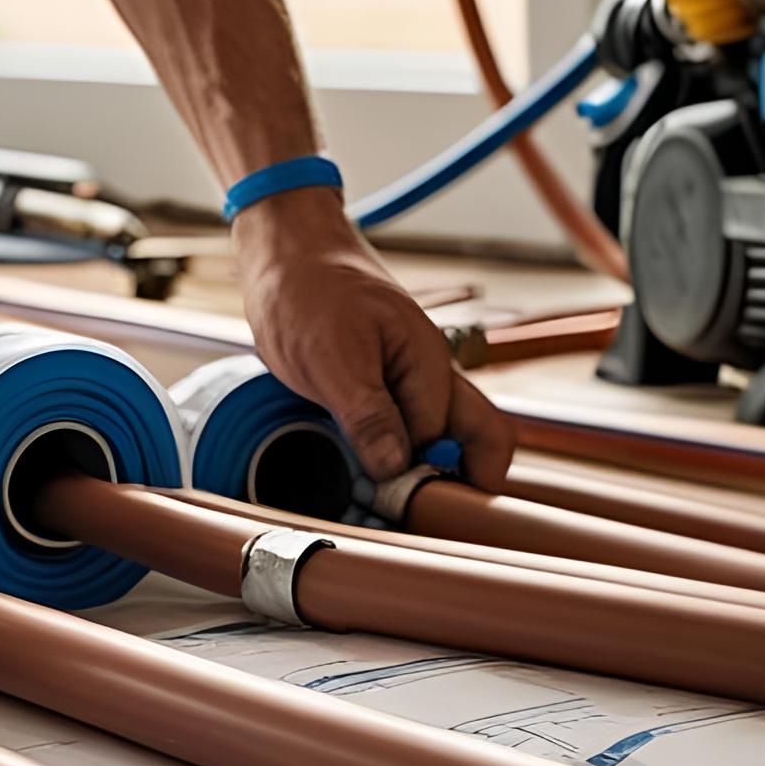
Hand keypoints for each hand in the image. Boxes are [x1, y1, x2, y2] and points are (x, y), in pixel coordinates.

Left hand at [233, 188, 513, 492]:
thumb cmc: (306, 290)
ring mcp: (412, 381)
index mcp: (429, 363)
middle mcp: (432, 375)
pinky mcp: (385, 387)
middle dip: (453, 483)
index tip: (390, 504)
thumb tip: (399, 469)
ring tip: (373, 496)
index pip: (451, 441)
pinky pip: (409, 431)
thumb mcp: (330, 358)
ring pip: (442, 440)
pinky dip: (393, 457)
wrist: (286, 252)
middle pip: (479, 440)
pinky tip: (361, 471)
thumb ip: (368, 415)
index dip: (425, 478)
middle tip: (400, 513)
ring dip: (416, 472)